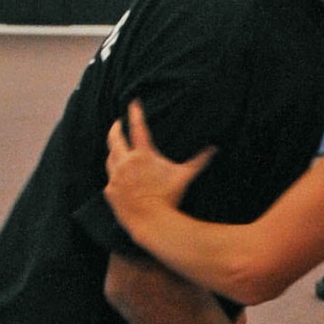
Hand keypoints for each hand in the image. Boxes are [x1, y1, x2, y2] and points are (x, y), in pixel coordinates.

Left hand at [105, 100, 212, 234]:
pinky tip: (118, 176)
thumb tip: (213, 149)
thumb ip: (198, 161)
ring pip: (110, 157)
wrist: (152, 221)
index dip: (135, 113)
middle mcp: (126, 162)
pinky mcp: (110, 191)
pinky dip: (115, 175)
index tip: (133, 103)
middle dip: (115, 127)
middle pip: (114, 138)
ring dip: (113, 151)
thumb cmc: (170, 197)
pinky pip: (110, 179)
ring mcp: (116, 176)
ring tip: (117, 148)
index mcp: (143, 155)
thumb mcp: (185, 176)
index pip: (137, 127)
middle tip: (117, 122)